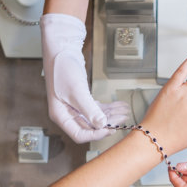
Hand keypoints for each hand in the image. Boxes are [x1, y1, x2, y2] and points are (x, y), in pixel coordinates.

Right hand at [41, 13, 129, 142]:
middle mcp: (67, 114)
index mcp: (61, 116)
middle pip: (90, 127)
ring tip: (125, 111)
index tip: (111, 129)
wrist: (61, 51)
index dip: (96, 135)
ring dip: (111, 116)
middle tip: (122, 118)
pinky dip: (109, 108)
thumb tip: (101, 125)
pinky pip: (97, 109)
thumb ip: (89, 110)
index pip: (80, 135)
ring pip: (96, 118)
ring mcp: (75, 107)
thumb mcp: (77, 91)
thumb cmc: (62, 69)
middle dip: (108, 124)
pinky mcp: (82, 100)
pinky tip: (119, 105)